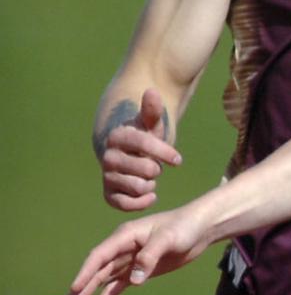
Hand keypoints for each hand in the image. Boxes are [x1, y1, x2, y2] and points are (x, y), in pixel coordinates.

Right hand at [55, 203, 212, 294]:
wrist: (200, 228)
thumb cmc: (183, 227)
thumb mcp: (168, 239)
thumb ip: (149, 257)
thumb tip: (134, 280)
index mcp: (125, 236)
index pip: (99, 256)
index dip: (85, 273)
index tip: (74, 288)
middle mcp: (122, 249)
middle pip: (95, 272)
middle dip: (79, 290)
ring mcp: (129, 261)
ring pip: (102, 281)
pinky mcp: (139, 272)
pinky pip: (118, 287)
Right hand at [99, 87, 182, 209]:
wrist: (131, 155)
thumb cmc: (145, 138)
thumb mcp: (151, 124)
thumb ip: (152, 110)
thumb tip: (152, 91)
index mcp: (118, 136)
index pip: (143, 143)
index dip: (163, 152)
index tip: (178, 160)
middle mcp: (108, 156)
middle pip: (144, 168)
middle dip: (156, 169)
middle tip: (155, 167)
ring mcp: (107, 175)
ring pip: (136, 186)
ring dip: (150, 184)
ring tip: (150, 179)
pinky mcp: (109, 193)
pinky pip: (122, 204)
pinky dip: (139, 202)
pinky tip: (151, 195)